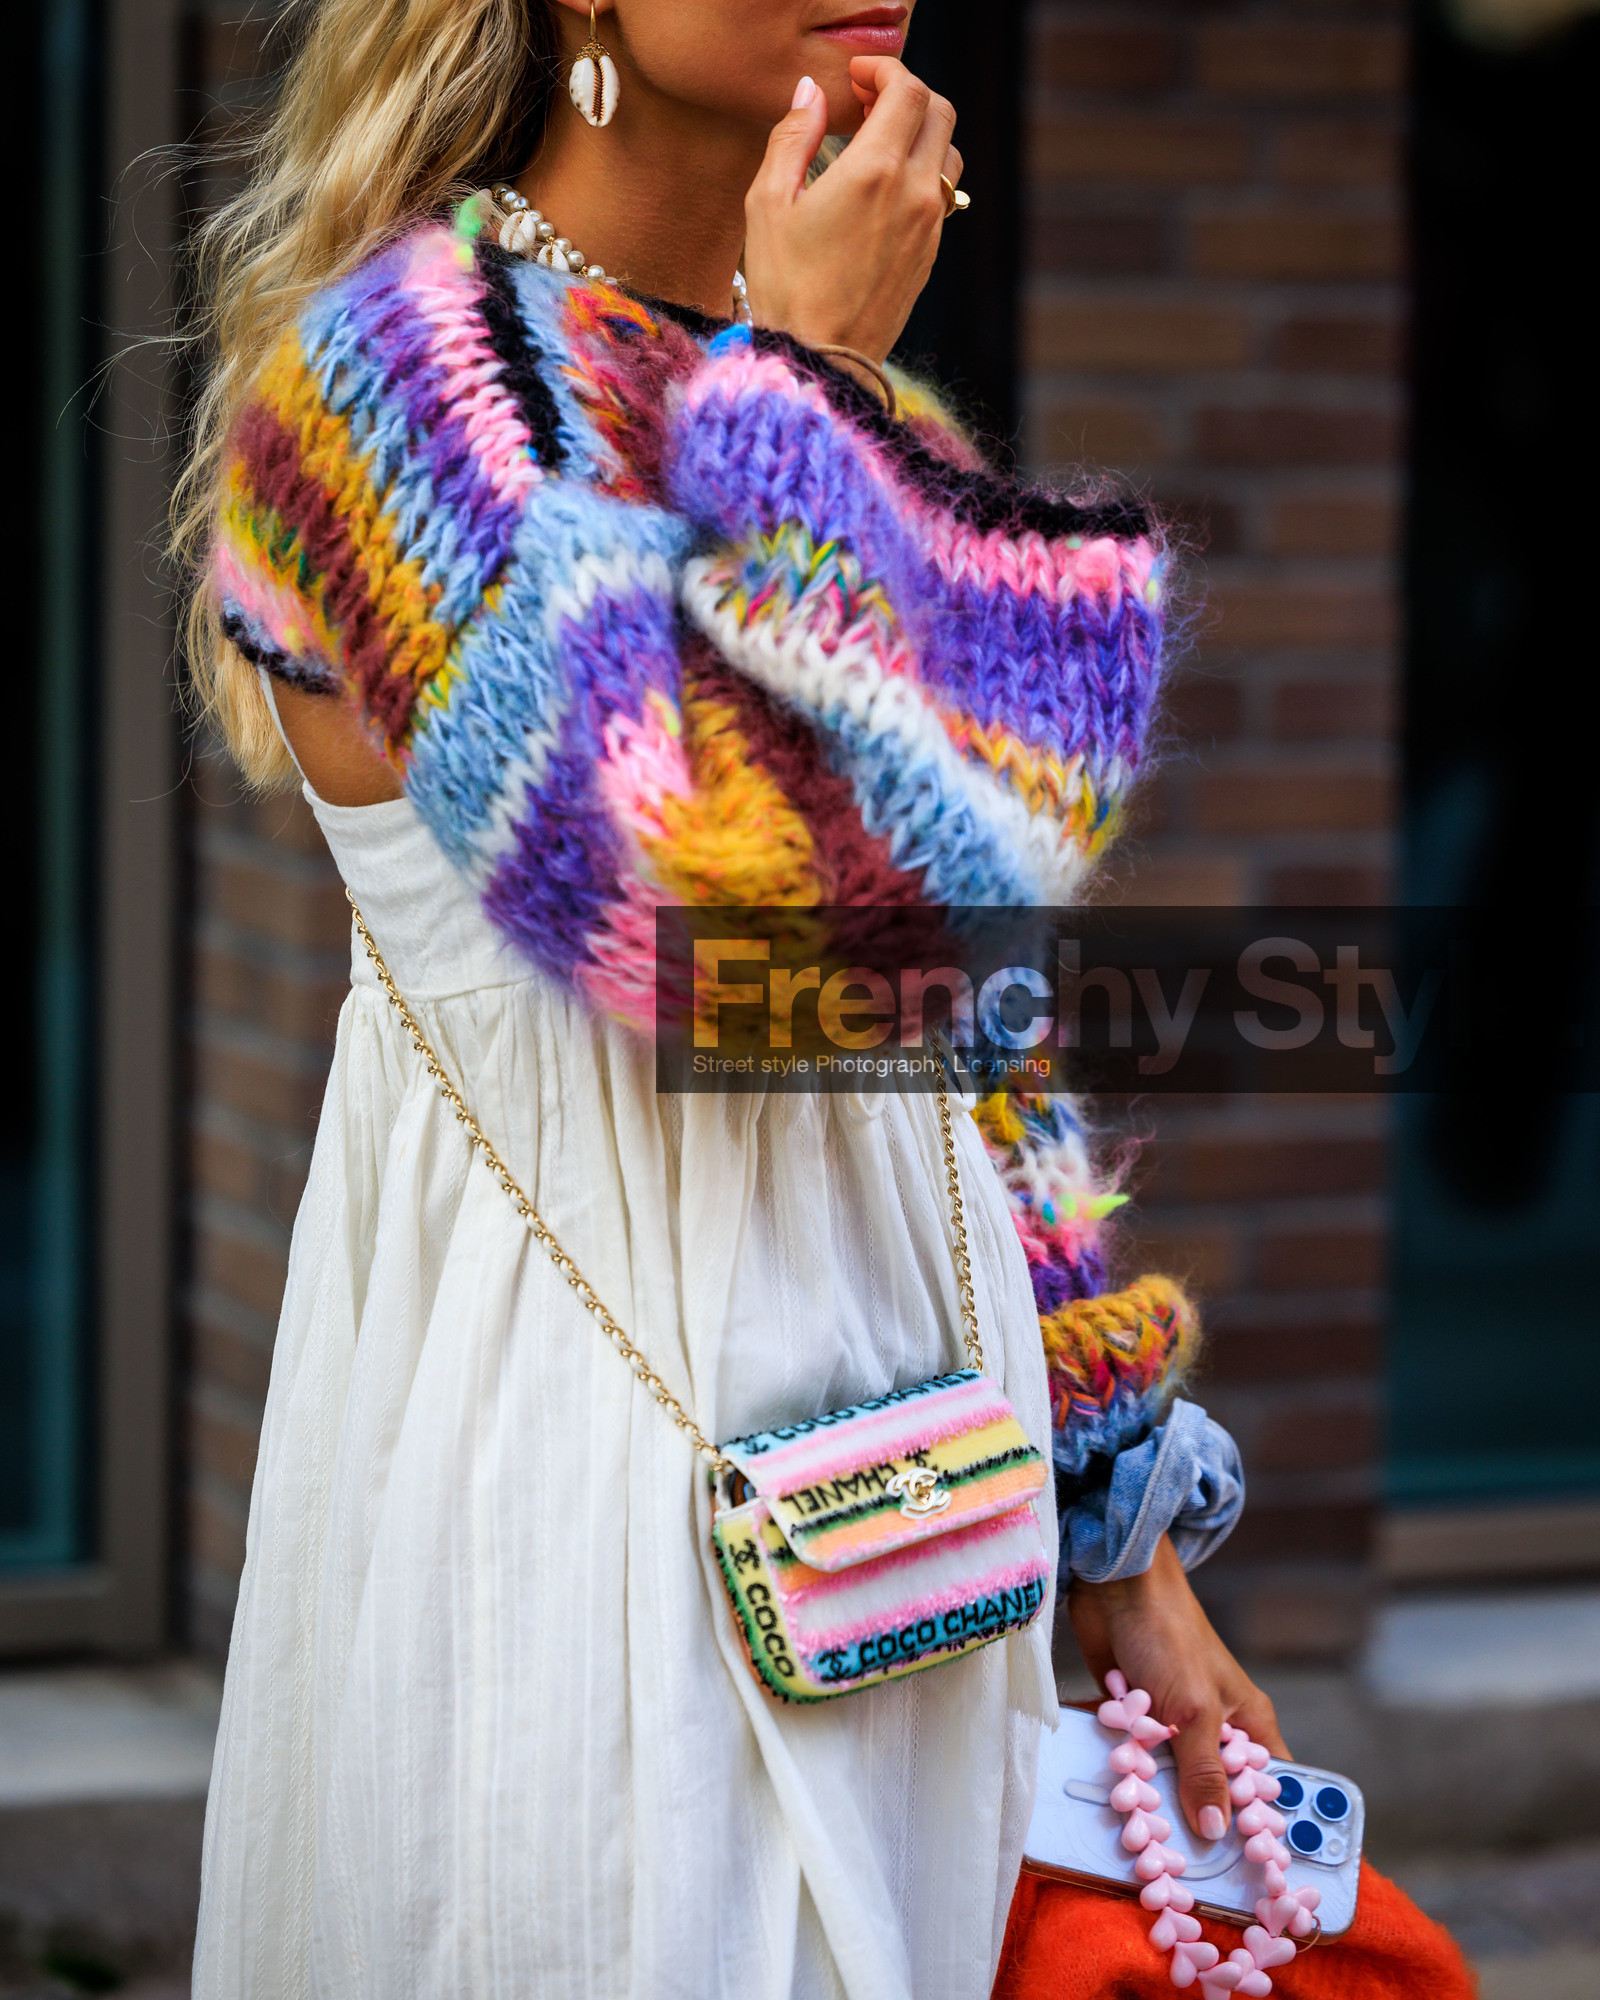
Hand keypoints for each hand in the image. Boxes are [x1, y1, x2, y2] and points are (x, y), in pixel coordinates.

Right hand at [742, 57, 961, 365]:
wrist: (821, 360)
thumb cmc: (786, 287)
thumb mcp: (768, 204)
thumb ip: (791, 136)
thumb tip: (810, 93)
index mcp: (874, 171)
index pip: (908, 90)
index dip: (885, 69)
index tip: (857, 76)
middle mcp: (914, 192)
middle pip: (939, 111)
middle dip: (906, 93)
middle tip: (867, 101)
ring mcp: (930, 226)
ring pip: (948, 151)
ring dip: (919, 133)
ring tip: (878, 142)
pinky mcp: (930, 253)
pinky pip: (941, 193)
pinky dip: (921, 172)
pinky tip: (883, 187)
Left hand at [1068, 1535, 1288, 1841]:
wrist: (1114, 1585)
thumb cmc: (1170, 1634)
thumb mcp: (1195, 1710)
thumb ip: (1204, 1771)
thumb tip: (1216, 1831)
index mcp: (1249, 1726)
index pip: (1269, 1793)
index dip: (1266, 1833)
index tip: (1254, 1879)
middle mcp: (1215, 1730)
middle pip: (1216, 1796)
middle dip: (1199, 1827)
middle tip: (1184, 1869)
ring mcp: (1173, 1727)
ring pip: (1169, 1784)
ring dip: (1154, 1804)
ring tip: (1142, 1843)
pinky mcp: (1135, 1720)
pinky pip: (1133, 1763)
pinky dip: (1123, 1776)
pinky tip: (1113, 1803)